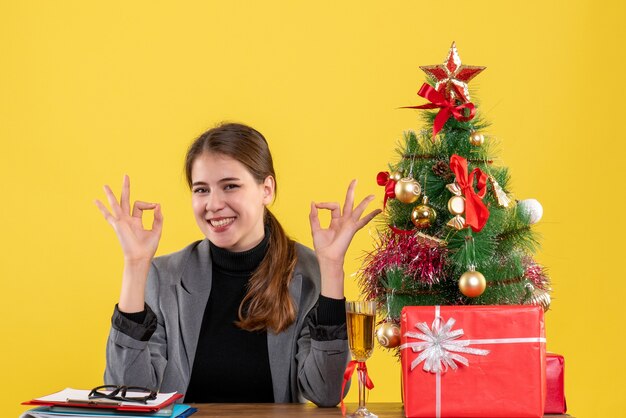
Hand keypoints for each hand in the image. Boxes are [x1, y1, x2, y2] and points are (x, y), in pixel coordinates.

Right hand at [95, 175, 162, 262]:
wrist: (140, 257)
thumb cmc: (148, 247)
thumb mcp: (157, 230)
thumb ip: (158, 218)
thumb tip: (158, 205)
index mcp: (136, 220)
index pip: (141, 205)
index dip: (149, 204)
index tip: (155, 207)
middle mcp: (128, 219)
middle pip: (126, 199)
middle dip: (126, 188)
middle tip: (126, 175)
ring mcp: (122, 221)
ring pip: (116, 204)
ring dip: (111, 194)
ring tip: (105, 185)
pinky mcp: (118, 225)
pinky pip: (108, 215)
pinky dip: (102, 208)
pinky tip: (95, 200)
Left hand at [309, 180, 380, 297]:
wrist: (328, 257)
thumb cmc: (322, 247)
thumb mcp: (316, 229)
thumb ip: (314, 216)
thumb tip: (313, 203)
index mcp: (335, 221)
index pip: (333, 206)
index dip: (324, 204)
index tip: (317, 206)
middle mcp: (344, 221)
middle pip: (348, 202)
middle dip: (351, 191)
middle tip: (355, 180)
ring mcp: (349, 224)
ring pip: (358, 209)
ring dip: (365, 201)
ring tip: (372, 195)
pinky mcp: (352, 228)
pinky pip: (363, 220)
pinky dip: (371, 215)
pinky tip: (379, 210)